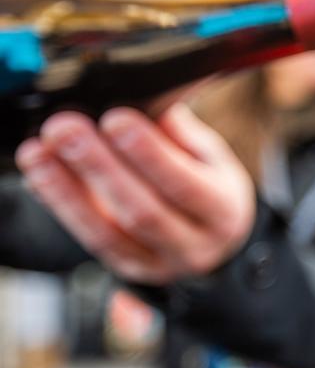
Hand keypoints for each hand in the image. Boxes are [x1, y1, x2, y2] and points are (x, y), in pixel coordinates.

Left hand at [15, 105, 254, 284]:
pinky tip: (42, 177)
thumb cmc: (210, 188)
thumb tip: (143, 99)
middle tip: (64, 128)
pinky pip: (90, 240)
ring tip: (38, 152)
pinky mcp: (127, 268)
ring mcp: (158, 264)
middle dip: (99, 167)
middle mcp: (194, 245)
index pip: (185, 185)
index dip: (149, 153)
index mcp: (223, 211)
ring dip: (67, 191)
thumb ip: (178, 132)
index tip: (116, 118)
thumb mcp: (211, 157)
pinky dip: (60, 206)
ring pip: (108, 234)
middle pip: (143, 212)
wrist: (213, 242)